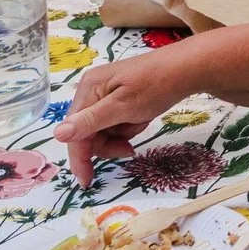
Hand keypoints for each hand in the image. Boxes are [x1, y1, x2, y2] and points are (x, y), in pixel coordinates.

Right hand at [56, 48, 190, 186]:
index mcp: (88, 89)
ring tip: (140, 123)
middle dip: (108, 143)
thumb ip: (91, 121)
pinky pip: (117, 123)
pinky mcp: (122, 97)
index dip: (79, 158)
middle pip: (88, 133)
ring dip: (121, 135)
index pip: (74, 132)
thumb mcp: (123, 106)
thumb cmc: (157, 84)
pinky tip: (143, 118)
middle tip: (129, 148)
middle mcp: (93, 90)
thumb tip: (58, 134)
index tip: (87, 181)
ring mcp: (108, 93)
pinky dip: (129, 126)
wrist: (191, 67)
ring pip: (103, 131)